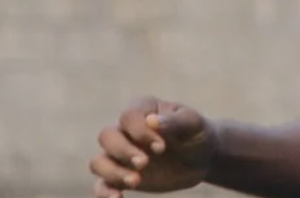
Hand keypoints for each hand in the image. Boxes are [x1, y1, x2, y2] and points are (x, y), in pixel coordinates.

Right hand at [90, 97, 212, 196]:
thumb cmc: (196, 133)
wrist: (201, 157)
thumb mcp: (193, 124)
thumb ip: (175, 122)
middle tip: (145, 164)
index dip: (140, 132)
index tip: (162, 147)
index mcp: (143, 110)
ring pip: (98, 162)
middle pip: (106, 136)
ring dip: (112, 172)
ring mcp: (121, 155)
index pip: (128, 117)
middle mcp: (126, 131)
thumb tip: (152, 121)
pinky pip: (101, 185)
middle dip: (123, 151)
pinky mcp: (121, 177)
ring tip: (135, 181)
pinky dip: (104, 192)